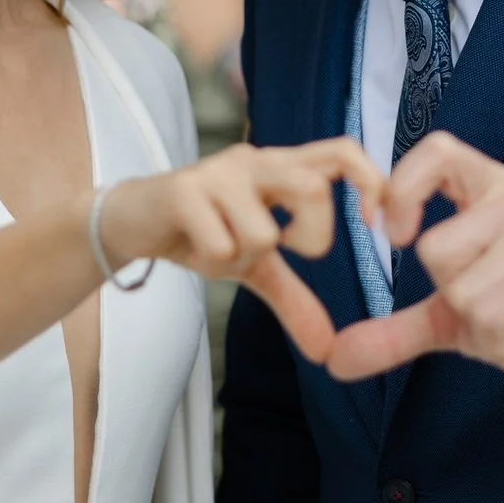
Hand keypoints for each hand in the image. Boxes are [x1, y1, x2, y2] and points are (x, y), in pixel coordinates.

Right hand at [99, 138, 383, 364]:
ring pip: (265, 230)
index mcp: (282, 168)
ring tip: (220, 250)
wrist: (131, 222)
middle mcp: (256, 160)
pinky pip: (221, 243)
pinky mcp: (183, 190)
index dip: (370, 181)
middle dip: (309, 238)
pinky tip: (193, 248)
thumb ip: (294, 299)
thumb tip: (327, 351)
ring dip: (244, 258)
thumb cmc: (200, 232)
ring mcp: (218, 172)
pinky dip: (213, 261)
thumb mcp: (254, 267)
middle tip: (287, 251)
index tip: (372, 226)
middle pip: (313, 188)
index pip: (342, 151)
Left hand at [325, 133, 503, 397]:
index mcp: (495, 190)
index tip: (393, 234)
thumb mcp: (458, 320)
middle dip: (457, 300)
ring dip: (484, 327)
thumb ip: (397, 329)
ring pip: (459, 290)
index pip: (436, 151)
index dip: (402, 187)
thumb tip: (334, 358)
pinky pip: (487, 315)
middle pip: (433, 250)